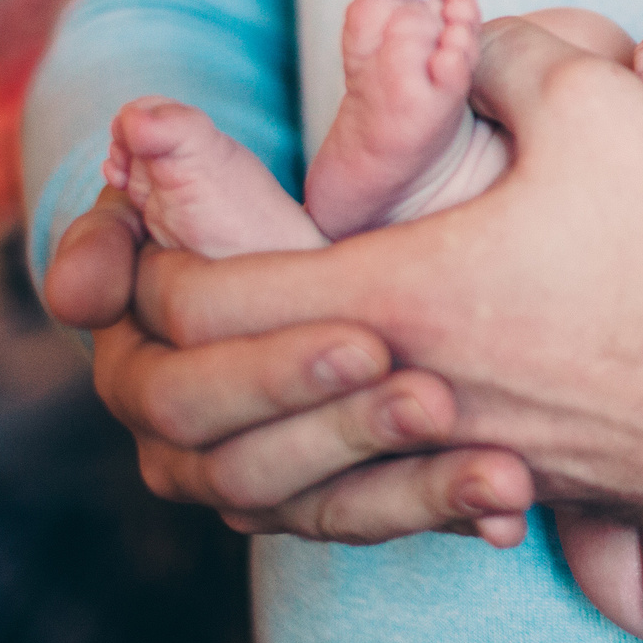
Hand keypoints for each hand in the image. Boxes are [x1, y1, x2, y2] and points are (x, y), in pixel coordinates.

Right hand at [44, 184, 535, 544]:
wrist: (332, 259)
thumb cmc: (270, 205)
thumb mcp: (242, 175)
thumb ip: (194, 162)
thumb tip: (143, 122)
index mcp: (133, 326)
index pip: (182, 351)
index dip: (267, 356)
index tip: (368, 343)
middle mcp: (165, 414)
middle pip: (229, 444)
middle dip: (336, 421)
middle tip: (434, 396)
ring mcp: (230, 470)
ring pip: (299, 500)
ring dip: (403, 485)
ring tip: (499, 469)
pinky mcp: (305, 500)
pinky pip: (364, 521)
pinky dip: (438, 512)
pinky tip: (509, 508)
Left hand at [124, 18, 642, 529]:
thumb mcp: (599, 106)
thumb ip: (502, 52)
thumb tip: (463, 38)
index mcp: (400, 298)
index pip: (202, 304)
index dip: (153, 260)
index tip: (158, 226)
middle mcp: (404, 395)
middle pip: (206, 415)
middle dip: (164, 360)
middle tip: (166, 305)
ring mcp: (449, 456)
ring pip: (273, 474)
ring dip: (234, 420)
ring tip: (234, 363)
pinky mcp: (501, 486)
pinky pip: (359, 492)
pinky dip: (321, 458)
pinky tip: (342, 410)